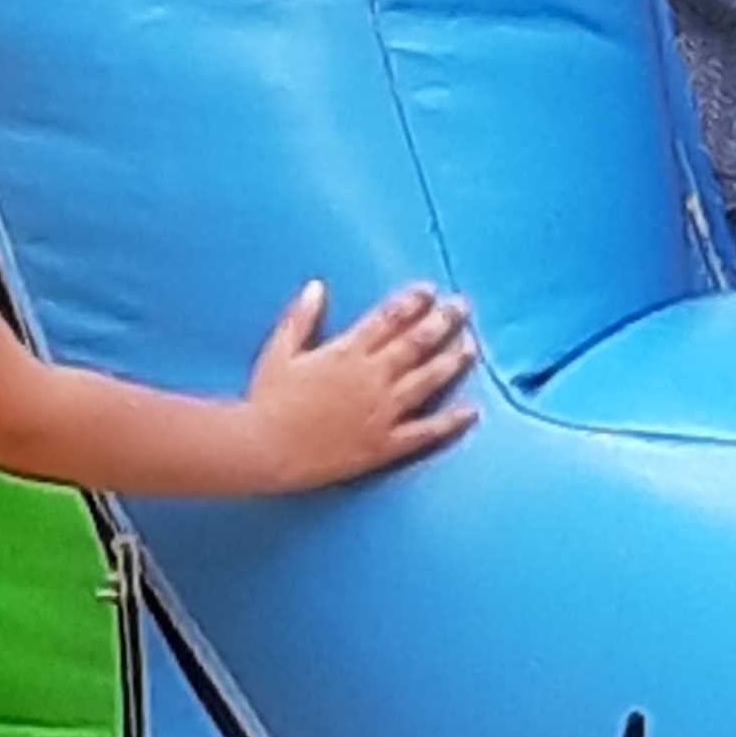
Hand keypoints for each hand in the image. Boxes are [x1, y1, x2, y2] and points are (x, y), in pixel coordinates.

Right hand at [239, 278, 477, 487]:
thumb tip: (318, 286)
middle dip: (443, 321)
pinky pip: (426, 431)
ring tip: (472, 346)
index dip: (413, 301)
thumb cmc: (266, 400)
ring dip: (453, 360)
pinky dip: (451, 421)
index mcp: (346, 352)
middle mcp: (371, 377)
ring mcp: (382, 412)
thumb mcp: (279, 352)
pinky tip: (471, 411)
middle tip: (462, 307)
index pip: (389, 317)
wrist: (263, 449)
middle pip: (417, 342)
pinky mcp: (384, 444)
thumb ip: (301, 317)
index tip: (429, 290)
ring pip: (428, 380)